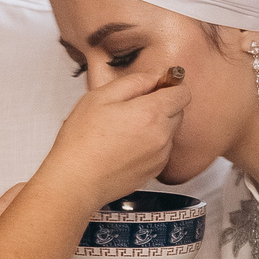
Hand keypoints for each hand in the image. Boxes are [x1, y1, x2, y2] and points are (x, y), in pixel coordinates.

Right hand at [40, 70, 190, 208]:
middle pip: (177, 111)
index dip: (169, 86)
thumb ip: (133, 82)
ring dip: (155, 126)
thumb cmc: (82, 141)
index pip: (182, 93)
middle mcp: (162, 136)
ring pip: (169, 131)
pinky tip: (125, 146)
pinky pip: (161, 150)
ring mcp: (160, 156)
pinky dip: (149, 145)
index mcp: (151, 113)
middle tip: (131, 109)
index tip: (155, 87)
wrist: (76, 181)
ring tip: (123, 131)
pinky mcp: (154, 171)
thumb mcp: (101, 97)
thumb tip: (154, 77)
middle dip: (161, 105)